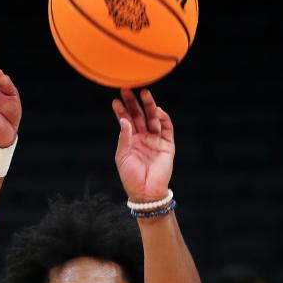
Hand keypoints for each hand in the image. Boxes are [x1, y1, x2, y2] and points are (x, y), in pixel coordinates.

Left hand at [112, 88, 174, 203]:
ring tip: (144, 93)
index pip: (126, 121)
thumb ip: (124, 138)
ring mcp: (156, 140)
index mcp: (131, 140)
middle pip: (139, 115)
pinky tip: (156, 110)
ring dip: (149, 106)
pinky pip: (167, 127)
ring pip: (153, 118)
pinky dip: (163, 118)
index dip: (121, 110)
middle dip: (133, 103)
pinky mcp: (167, 144)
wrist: (146, 192)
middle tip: (127, 89)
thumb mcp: (122, 156)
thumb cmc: (131, 177)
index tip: (115, 100)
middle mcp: (144, 137)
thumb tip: (124, 121)